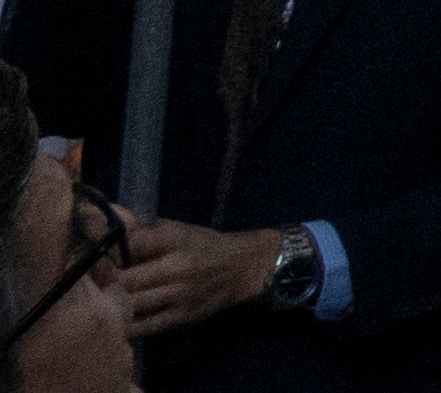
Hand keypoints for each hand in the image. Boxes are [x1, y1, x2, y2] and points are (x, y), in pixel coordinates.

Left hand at [91, 218, 294, 336]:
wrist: (242, 267)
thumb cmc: (203, 245)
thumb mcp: (178, 229)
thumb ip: (145, 232)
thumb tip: (105, 232)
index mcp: (175, 239)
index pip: (130, 244)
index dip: (104, 251)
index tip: (87, 256)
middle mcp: (177, 267)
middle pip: (124, 279)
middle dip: (101, 282)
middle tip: (84, 284)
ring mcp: (179, 294)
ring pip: (130, 303)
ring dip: (110, 303)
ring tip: (96, 301)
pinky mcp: (181, 316)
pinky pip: (144, 325)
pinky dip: (125, 323)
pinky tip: (115, 318)